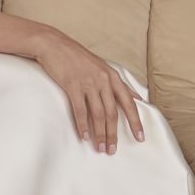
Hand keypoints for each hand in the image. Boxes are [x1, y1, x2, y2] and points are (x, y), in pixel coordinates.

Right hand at [33, 28, 144, 153]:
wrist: (54, 44)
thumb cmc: (77, 57)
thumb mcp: (102, 66)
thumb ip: (119, 84)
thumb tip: (137, 97)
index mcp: (112, 76)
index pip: (128, 103)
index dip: (135, 122)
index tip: (140, 137)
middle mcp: (103, 80)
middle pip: (112, 113)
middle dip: (113, 134)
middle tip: (112, 150)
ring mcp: (88, 82)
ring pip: (98, 114)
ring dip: (99, 133)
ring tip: (100, 147)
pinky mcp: (72, 85)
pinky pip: (80, 110)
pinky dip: (83, 125)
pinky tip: (84, 136)